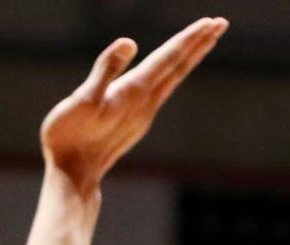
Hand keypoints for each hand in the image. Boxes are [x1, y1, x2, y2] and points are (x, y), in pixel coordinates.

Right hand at [41, 18, 227, 195]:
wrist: (71, 178)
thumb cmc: (69, 138)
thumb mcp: (82, 100)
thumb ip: (106, 70)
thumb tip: (129, 43)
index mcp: (134, 91)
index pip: (169, 57)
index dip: (189, 37)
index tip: (212, 21)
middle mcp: (145, 103)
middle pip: (178, 67)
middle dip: (199, 43)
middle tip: (221, 23)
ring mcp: (142, 116)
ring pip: (173, 80)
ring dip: (190, 59)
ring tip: (206, 42)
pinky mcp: (135, 125)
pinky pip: (162, 92)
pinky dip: (174, 76)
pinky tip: (173, 74)